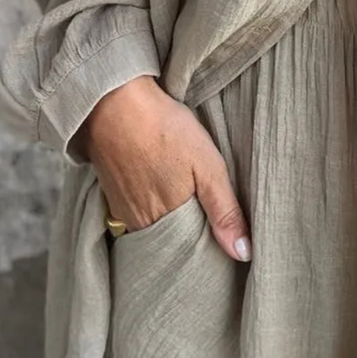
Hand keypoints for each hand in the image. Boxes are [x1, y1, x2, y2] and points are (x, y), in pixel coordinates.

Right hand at [79, 76, 251, 261]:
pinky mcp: (112, 197)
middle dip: (190, 241)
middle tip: (210, 228)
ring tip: (190, 210)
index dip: (208, 250)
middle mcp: (140, 225)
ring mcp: (123, 212)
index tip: (223, 246)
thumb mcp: (208, 167)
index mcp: (166, 223)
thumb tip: (244, 252)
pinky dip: (153, 213)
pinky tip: (164, 194)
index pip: (191, 255)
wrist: (113, 102)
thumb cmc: (165, 130)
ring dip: (171, 226)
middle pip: (171, 245)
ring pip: (154, 231)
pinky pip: (137, 217)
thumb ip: (225, 211)